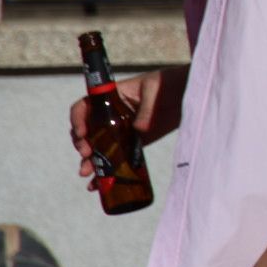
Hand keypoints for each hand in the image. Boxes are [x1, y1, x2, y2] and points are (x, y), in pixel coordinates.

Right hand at [68, 65, 187, 188]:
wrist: (188, 92)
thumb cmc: (169, 82)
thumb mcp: (155, 90)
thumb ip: (147, 109)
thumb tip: (139, 129)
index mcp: (112, 97)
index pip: (85, 107)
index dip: (78, 120)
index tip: (82, 133)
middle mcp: (112, 114)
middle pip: (88, 130)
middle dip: (82, 144)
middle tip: (87, 155)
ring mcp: (123, 129)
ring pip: (99, 147)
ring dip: (90, 161)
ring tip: (86, 173)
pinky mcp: (136, 142)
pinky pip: (117, 157)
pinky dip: (107, 170)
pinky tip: (98, 184)